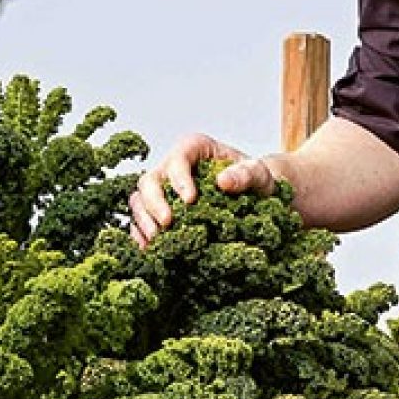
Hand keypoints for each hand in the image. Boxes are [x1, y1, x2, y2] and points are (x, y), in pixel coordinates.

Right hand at [126, 132, 289, 247]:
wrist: (255, 198)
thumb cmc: (256, 180)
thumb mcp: (259, 173)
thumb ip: (246, 173)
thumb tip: (223, 182)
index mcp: (194, 148)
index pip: (178, 159)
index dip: (179, 179)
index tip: (190, 200)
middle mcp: (172, 166)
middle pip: (150, 180)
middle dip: (154, 203)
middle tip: (167, 224)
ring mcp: (163, 190)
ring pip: (139, 201)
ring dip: (144, 221)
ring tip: (157, 241)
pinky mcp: (159, 211)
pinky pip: (141, 221)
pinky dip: (142, 235)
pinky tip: (149, 249)